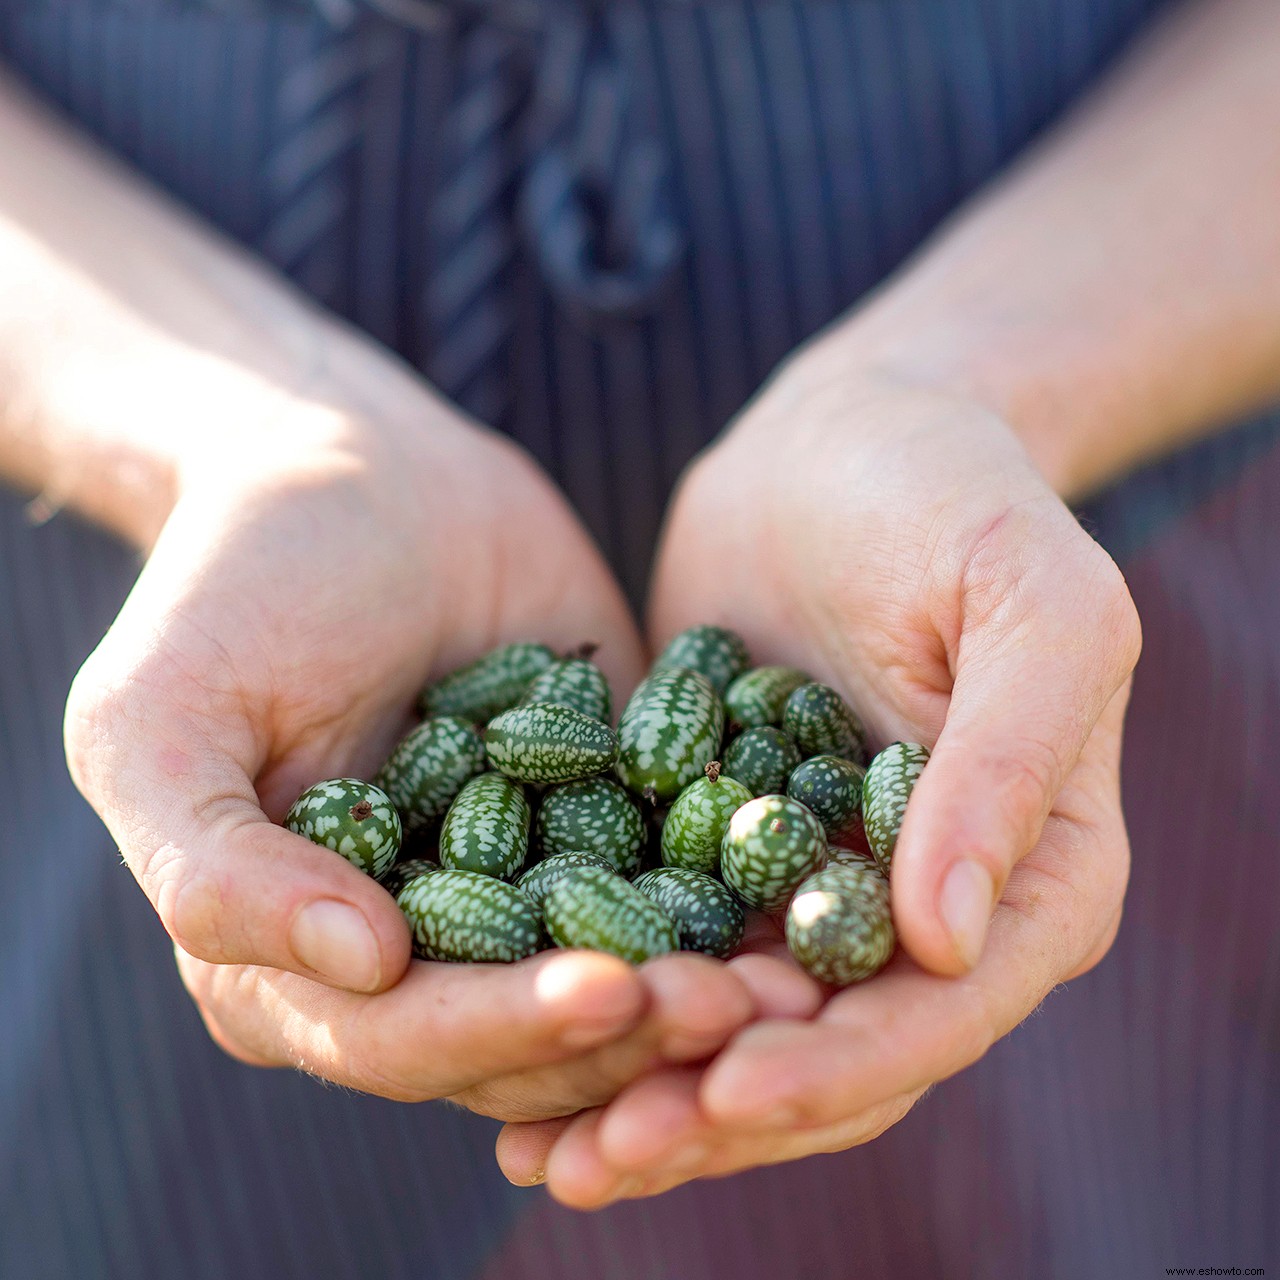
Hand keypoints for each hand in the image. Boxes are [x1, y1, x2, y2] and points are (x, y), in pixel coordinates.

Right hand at [64, 391, 811, 1118]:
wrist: (357, 472)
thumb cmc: (237, 586)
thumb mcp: (156, 717)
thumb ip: (212, 862)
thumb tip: (360, 968)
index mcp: (301, 957)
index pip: (404, 1040)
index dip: (502, 1033)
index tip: (610, 992)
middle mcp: (420, 948)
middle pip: (532, 1037)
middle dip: (635, 1030)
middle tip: (744, 1001)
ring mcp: (527, 886)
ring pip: (621, 979)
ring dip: (708, 990)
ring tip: (796, 973)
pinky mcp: (612, 816)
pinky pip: (683, 878)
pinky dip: (744, 899)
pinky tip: (815, 889)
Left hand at [496, 345, 1141, 1198]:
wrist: (843, 443)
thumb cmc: (955, 496)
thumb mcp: (1030, 599)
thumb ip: (1011, 758)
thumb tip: (951, 939)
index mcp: (1034, 870)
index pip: (946, 1008)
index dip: (842, 1064)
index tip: (729, 1088)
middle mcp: (928, 904)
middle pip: (833, 1050)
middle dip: (720, 1111)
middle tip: (601, 1156)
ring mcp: (819, 884)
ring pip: (740, 1026)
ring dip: (648, 1093)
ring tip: (546, 1150)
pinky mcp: (723, 846)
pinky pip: (668, 947)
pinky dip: (604, 1006)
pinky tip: (513, 1043)